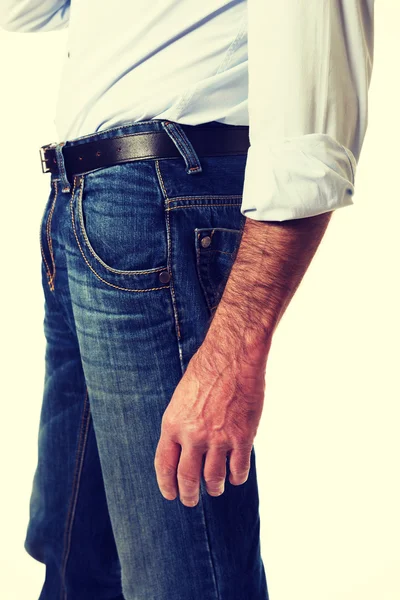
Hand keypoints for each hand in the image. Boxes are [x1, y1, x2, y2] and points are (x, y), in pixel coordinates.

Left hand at [154, 340, 267, 506]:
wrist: (232, 357)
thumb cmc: (206, 370)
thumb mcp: (182, 397)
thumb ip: (182, 423)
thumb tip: (184, 445)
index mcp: (173, 424)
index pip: (164, 465)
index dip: (166, 484)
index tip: (171, 494)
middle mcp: (193, 436)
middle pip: (187, 478)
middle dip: (189, 494)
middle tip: (191, 501)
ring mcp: (218, 439)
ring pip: (214, 478)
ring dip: (214, 487)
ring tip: (216, 489)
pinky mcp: (242, 438)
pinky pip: (239, 468)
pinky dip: (237, 477)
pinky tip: (236, 477)